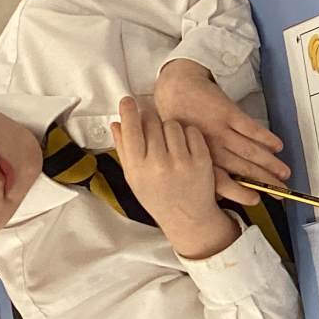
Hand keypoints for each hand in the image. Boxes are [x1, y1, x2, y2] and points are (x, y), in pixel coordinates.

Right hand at [111, 97, 240, 260]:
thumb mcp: (134, 178)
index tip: (128, 100)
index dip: (128, 111)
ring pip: (172, 124)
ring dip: (170, 128)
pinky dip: (188, 134)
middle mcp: (159, 164)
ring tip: (170, 143)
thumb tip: (116, 123)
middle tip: (153, 132)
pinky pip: (191, 131)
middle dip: (150, 121)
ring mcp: (182, 161)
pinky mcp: (201, 159)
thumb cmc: (157, 198)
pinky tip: (184, 147)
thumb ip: (124, 149)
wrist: (187, 217)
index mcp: (138, 168)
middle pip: (152, 121)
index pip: (131, 129)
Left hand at [154, 59, 289, 202]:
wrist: (175, 88)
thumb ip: (200, 171)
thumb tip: (218, 196)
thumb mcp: (182, 152)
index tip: (256, 200)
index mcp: (198, 160)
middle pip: (243, 169)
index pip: (222, 182)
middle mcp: (210, 148)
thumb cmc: (179, 124)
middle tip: (281, 192)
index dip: (240, 193)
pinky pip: (251, 129)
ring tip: (285, 172)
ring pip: (250, 151)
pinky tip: (278, 146)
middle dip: (265, 181)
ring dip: (270, 162)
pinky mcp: (228, 113)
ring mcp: (220, 129)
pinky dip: (266, 138)